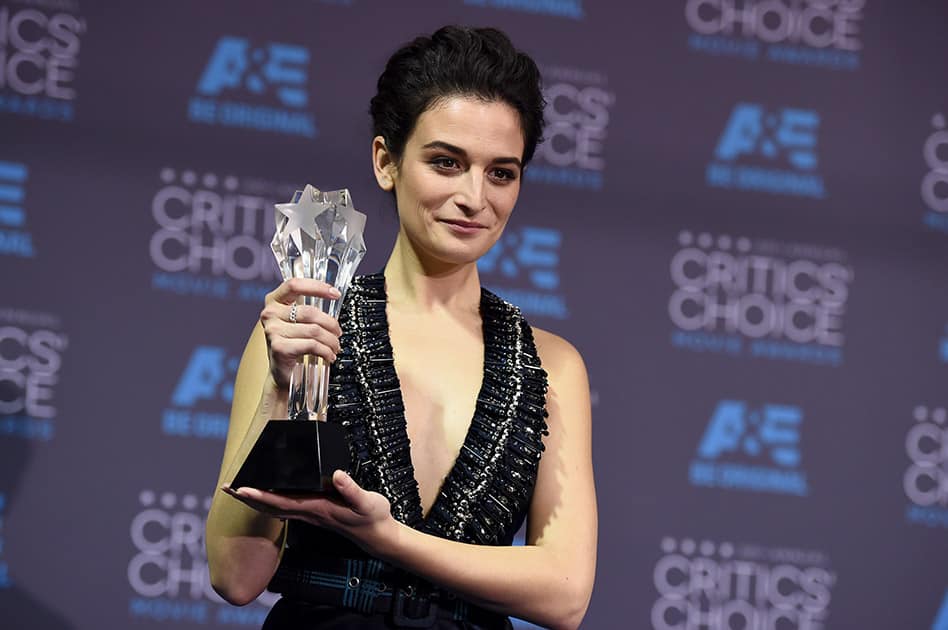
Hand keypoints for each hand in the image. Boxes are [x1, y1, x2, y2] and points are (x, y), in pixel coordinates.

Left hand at [222, 471, 396, 556]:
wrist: (379, 536)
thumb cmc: (372, 518)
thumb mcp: (367, 502)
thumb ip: (351, 489)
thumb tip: (336, 474)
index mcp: (317, 508)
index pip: (280, 502)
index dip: (259, 495)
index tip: (240, 488)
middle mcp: (310, 512)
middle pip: (271, 506)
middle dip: (248, 497)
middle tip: (227, 487)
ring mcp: (312, 514)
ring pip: (276, 507)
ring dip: (256, 499)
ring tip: (240, 490)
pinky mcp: (317, 512)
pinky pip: (287, 506)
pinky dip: (272, 500)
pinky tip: (269, 494)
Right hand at [260, 278, 342, 389]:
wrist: (283, 373)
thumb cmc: (293, 344)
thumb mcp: (298, 322)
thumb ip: (310, 309)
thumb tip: (334, 298)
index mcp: (274, 301)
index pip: (295, 284)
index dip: (317, 287)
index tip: (336, 294)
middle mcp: (270, 313)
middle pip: (310, 312)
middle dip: (331, 324)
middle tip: (338, 333)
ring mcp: (272, 330)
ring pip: (314, 330)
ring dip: (331, 340)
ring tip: (335, 346)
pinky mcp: (279, 347)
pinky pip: (312, 345)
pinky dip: (326, 351)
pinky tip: (329, 355)